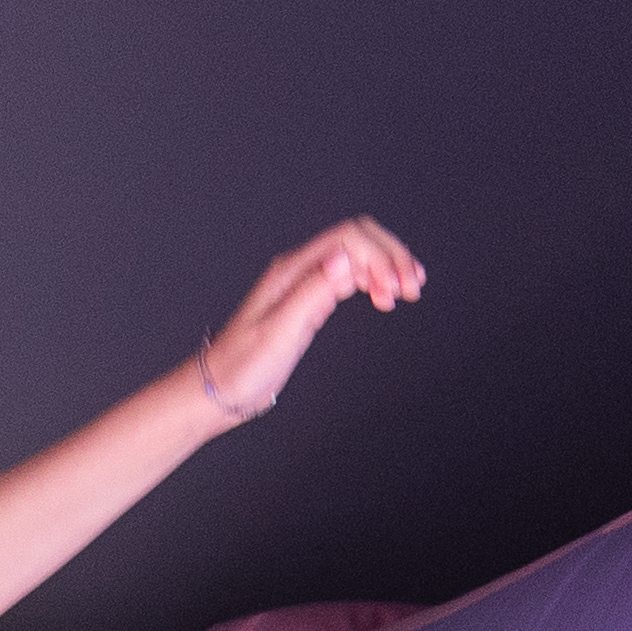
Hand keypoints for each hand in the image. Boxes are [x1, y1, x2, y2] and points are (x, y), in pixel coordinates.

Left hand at [191, 216, 426, 423]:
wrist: (217, 391)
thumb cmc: (241, 368)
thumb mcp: (280, 333)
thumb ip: (314, 294)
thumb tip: (346, 259)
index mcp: (291, 272)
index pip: (349, 239)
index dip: (380, 257)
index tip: (396, 289)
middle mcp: (299, 271)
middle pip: (358, 241)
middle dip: (391, 257)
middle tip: (414, 287)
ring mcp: (304, 285)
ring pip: (357, 259)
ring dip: (386, 268)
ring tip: (409, 291)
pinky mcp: (308, 303)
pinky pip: (348, 279)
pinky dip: (372, 283)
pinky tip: (385, 297)